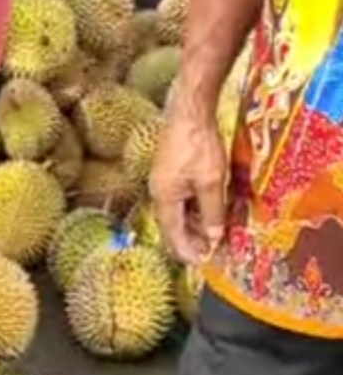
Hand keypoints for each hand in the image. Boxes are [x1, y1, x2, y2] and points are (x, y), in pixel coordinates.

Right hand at [149, 102, 228, 264]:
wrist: (188, 111)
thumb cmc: (198, 145)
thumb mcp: (212, 181)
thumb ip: (213, 211)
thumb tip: (215, 236)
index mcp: (164, 200)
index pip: (173, 236)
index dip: (189, 252)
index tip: (205, 263)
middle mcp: (159, 194)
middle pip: (173, 227)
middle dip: (192, 241)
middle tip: (214, 252)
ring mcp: (163, 183)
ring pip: (178, 213)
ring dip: (195, 225)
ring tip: (215, 234)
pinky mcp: (170, 172)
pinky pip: (180, 200)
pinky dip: (194, 210)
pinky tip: (209, 211)